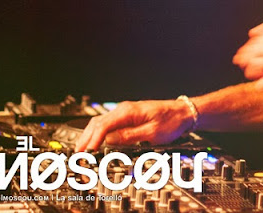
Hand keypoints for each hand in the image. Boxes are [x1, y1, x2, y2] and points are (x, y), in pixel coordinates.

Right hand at [74, 99, 192, 151]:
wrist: (183, 113)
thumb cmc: (172, 121)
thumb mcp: (152, 133)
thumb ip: (129, 136)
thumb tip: (110, 140)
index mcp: (129, 111)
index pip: (103, 125)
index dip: (93, 139)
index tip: (87, 151)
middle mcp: (125, 109)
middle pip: (97, 123)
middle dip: (86, 138)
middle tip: (78, 152)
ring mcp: (126, 113)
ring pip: (101, 123)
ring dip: (90, 135)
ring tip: (83, 149)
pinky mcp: (128, 118)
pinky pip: (108, 124)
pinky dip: (99, 133)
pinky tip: (95, 141)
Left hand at [233, 22, 262, 105]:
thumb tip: (255, 30)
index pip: (262, 39)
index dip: (249, 46)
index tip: (243, 53)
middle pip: (258, 51)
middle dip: (246, 57)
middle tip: (241, 63)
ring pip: (260, 66)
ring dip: (251, 70)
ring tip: (252, 74)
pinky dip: (261, 83)